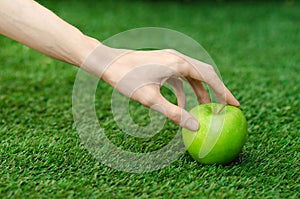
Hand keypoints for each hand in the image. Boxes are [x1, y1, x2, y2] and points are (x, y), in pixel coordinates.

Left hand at [82, 44, 239, 130]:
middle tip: (227, 106)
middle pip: (206, 74)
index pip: (210, 77)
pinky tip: (182, 104)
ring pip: (193, 76)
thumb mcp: (150, 99)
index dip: (224, 92)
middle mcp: (178, 58)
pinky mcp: (163, 63)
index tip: (235, 105)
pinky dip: (185, 90)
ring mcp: (170, 59)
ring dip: (201, 92)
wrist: (108, 62)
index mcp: (179, 64)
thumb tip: (195, 126)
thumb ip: (174, 113)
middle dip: (217, 90)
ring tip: (207, 109)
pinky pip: (180, 77)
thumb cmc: (127, 79)